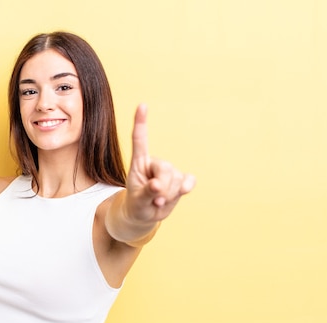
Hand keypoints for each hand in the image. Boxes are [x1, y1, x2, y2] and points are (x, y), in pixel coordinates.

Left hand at [126, 103, 195, 222]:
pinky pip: (189, 181)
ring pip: (177, 179)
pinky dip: (186, 187)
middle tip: (154, 199)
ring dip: (169, 195)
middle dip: (162, 187)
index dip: (141, 122)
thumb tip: (158, 185)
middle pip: (165, 168)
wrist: (146, 214)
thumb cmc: (137, 204)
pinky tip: (183, 192)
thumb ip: (146, 192)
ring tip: (158, 201)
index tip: (142, 105)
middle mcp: (155, 163)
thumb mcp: (137, 201)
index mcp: (139, 163)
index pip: (140, 140)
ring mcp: (170, 171)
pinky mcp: (181, 180)